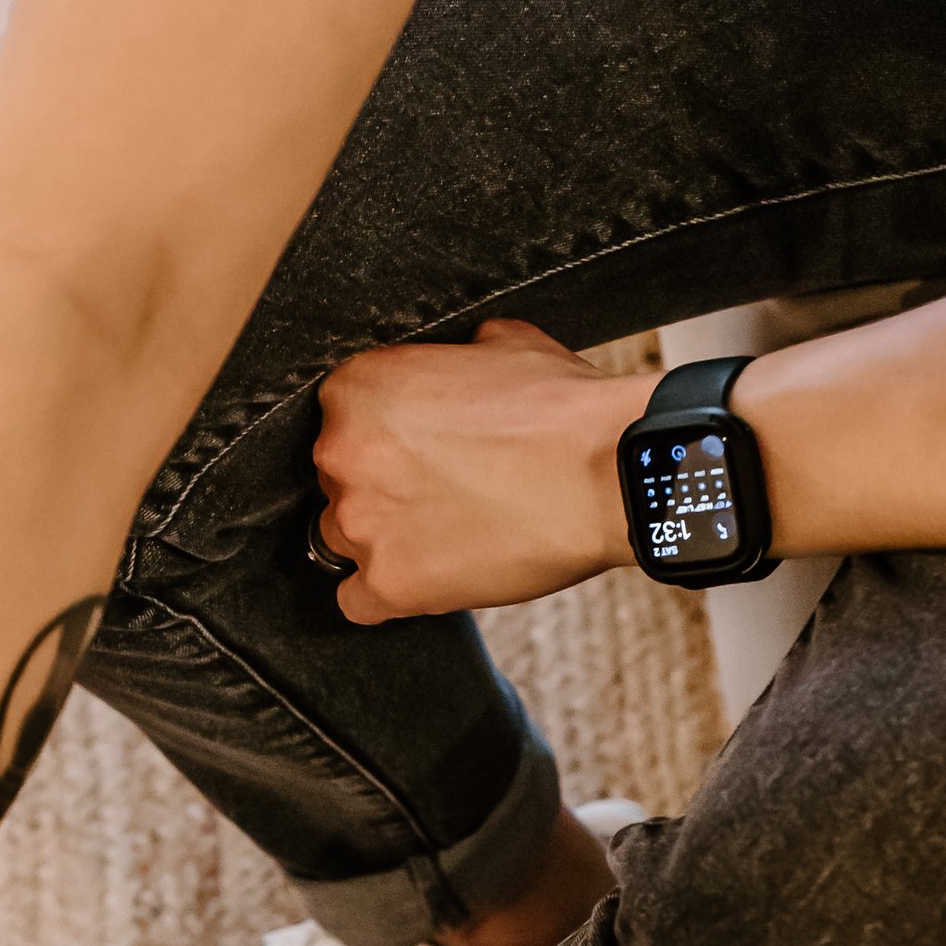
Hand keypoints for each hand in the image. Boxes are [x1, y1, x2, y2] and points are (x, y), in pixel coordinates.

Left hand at [314, 320, 646, 619]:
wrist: (607, 477)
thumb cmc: (562, 412)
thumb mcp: (503, 344)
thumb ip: (453, 356)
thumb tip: (460, 360)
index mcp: (360, 388)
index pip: (343, 417)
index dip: (385, 435)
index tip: (419, 448)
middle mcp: (344, 454)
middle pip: (339, 480)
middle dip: (383, 486)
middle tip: (442, 489)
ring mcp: (361, 525)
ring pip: (344, 539)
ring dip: (385, 538)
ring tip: (445, 532)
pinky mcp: (388, 585)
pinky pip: (357, 601)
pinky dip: (386, 593)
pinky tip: (428, 575)